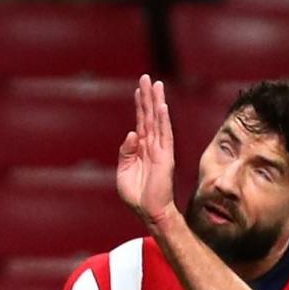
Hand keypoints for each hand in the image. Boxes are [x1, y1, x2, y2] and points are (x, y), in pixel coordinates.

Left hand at [115, 74, 175, 226]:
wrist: (149, 212)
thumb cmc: (136, 196)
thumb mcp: (123, 171)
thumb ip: (125, 151)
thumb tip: (132, 132)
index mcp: (141, 149)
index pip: (141, 122)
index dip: (140, 105)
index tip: (139, 88)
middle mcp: (152, 146)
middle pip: (150, 116)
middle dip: (148, 96)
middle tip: (147, 77)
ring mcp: (160, 151)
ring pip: (158, 121)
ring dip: (157, 102)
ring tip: (156, 84)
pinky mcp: (165, 158)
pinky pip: (165, 136)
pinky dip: (164, 121)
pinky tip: (163, 107)